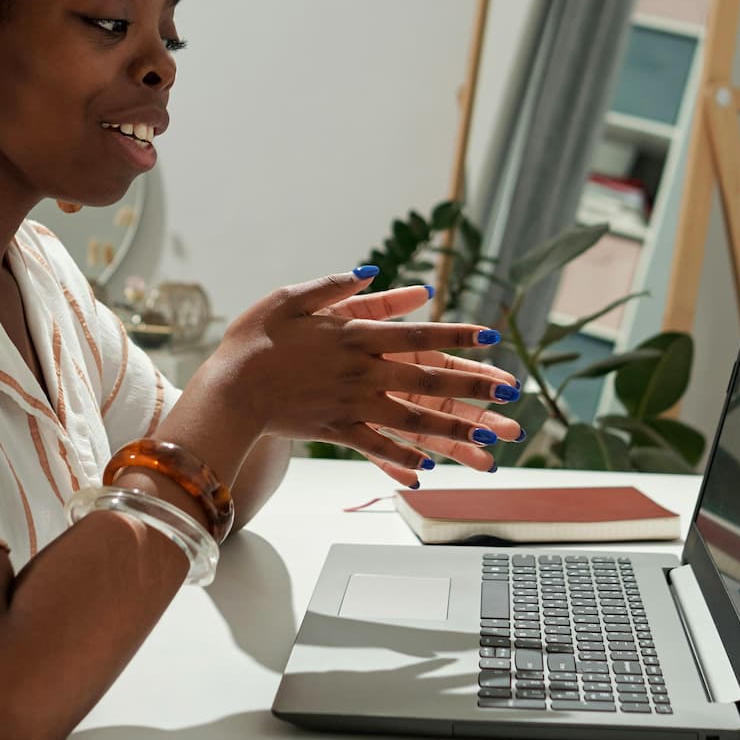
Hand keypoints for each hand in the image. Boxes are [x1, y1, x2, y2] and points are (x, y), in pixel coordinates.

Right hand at [218, 271, 522, 486]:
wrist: (229, 389)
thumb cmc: (254, 339)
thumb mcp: (290, 298)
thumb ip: (335, 287)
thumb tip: (373, 272)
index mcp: (354, 336)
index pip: (418, 334)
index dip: (458, 334)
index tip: (491, 338)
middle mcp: (362, 373)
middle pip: (429, 379)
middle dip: (474, 386)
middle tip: (510, 393)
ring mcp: (352, 405)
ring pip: (414, 419)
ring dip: (456, 429)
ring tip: (490, 439)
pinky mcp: (336, 431)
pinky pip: (378, 447)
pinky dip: (404, 457)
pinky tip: (429, 468)